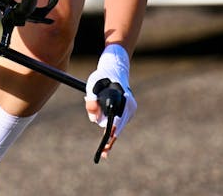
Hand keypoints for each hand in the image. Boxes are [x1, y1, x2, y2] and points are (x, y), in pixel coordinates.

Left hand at [84, 44, 136, 158]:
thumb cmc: (101, 77)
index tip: (106, 146)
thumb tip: (94, 119)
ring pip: (119, 125)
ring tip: (104, 145)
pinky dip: (114, 127)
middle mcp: (129, 105)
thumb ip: (91, 101)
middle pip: (119, 127)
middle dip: (110, 138)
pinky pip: (121, 122)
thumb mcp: (92, 85)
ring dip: (110, 130)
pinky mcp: (130, 109)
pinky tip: (108, 134)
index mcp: (123, 99)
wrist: (114, 68)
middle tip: (104, 154)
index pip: (115, 122)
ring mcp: (131, 107)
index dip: (110, 135)